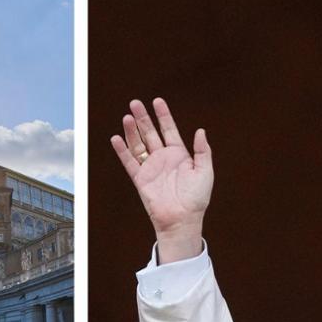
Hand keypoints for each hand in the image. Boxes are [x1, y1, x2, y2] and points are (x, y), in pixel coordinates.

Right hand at [111, 98, 212, 262]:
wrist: (182, 220)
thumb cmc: (196, 199)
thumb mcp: (205, 172)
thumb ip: (203, 151)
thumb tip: (200, 131)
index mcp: (179, 155)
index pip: (169, 129)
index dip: (163, 115)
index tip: (157, 101)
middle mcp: (163, 159)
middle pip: (150, 133)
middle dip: (143, 118)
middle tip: (135, 103)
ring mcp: (151, 168)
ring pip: (138, 145)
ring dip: (132, 131)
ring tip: (127, 117)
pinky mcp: (140, 179)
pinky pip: (129, 162)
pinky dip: (122, 151)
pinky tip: (116, 138)